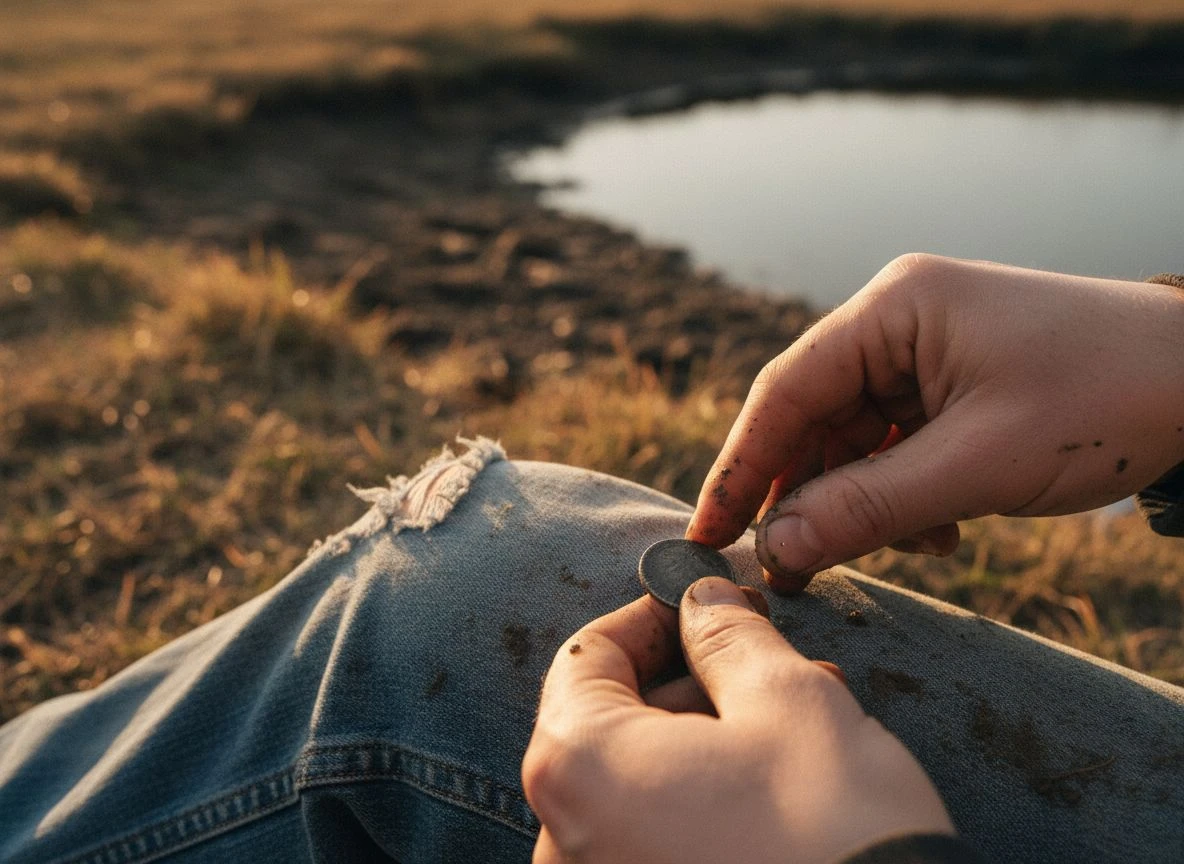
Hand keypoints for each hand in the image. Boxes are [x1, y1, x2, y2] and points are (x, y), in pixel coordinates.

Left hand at [522, 578, 953, 863]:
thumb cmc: (833, 830)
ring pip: (640, 782)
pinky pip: (655, 837)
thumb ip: (729, 636)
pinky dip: (703, 801)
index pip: (588, 658)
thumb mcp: (788, 701)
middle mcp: (563, 838)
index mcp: (577, 766)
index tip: (705, 604)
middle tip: (768, 658)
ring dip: (708, 740)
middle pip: (612, 723)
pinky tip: (776, 785)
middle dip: (693, 682)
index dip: (652, 617)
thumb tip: (702, 601)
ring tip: (795, 724)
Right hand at [686, 255, 1183, 591]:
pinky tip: (936, 530)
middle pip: (815, 418)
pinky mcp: (951, 386)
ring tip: (899, 549)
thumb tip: (774, 549)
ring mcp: (925, 352)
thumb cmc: (1105, 401)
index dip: (741, 466)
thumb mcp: (978, 464)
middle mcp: (898, 321)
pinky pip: (895, 446)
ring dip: (862, 502)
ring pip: (854, 439)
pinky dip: (900, 495)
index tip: (707, 531)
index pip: (787, 390)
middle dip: (806, 496)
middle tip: (787, 570)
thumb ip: (868, 507)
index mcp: (895, 307)